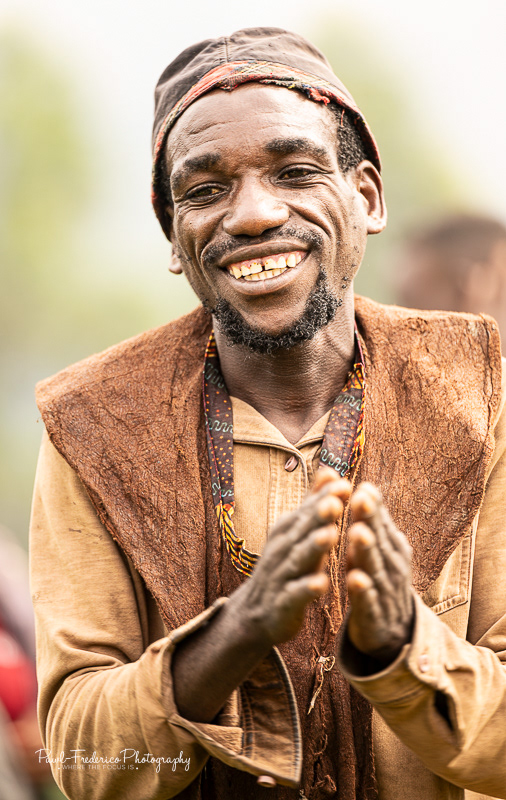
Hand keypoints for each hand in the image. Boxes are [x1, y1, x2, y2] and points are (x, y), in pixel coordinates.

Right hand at [233, 468, 351, 646]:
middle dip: (317, 516)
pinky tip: (321, 584)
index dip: (324, 497)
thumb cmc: (284, 567)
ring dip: (314, 547)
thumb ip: (314, 504)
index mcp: (288, 531)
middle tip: (335, 501)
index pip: (307, 510)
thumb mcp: (296, 533)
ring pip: (298, 559)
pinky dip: (307, 588)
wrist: (255, 614)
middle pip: (301, 530)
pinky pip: (295, 595)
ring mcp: (280, 576)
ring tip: (331, 534)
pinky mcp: (282, 604)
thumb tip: (330, 470)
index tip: (344, 483)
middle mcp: (282, 550)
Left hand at [345, 482, 413, 666]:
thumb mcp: (376, 550)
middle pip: (381, 540)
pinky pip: (369, 602)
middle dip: (371, 520)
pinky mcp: (375, 616)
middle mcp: (393, 566)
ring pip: (376, 568)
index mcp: (392, 548)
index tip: (363, 486)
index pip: (382, 523)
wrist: (390, 631)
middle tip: (360, 500)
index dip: (373, 506)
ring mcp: (386, 591)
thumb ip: (371, 522)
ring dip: (367, 550)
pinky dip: (363, 590)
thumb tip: (366, 487)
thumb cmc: (377, 580)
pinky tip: (354, 579)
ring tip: (357, 532)